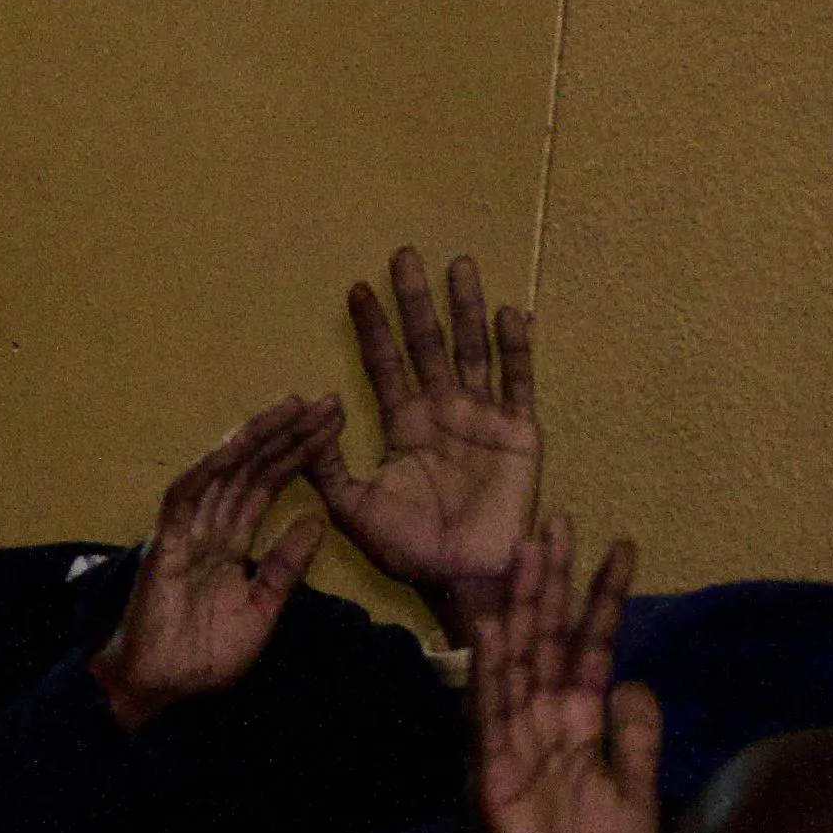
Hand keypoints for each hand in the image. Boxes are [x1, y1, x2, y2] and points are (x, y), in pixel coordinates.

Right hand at [89, 398, 343, 731]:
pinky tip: (239, 441)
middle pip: (252, 469)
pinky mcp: (164, 543)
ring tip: (295, 406)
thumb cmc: (203, 657)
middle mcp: (208, 528)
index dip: (300, 455)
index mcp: (230, 543)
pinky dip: (211, 465)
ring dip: (257, 436)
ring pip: (224, 470)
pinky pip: (186, 494)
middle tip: (327, 402)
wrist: (161, 689)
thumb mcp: (262, 608)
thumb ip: (286, 566)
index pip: (268, 486)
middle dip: (289, 434)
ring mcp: (185, 532)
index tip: (335, 427)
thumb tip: (318, 521)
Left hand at [314, 247, 540, 634]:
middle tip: (404, 254)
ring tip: (458, 264)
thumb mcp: (352, 507)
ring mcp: (484, 417)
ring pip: (472, 349)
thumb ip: (326, 464)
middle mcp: (443, 412)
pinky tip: (511, 311)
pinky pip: (520, 381)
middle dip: (416, 300)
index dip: (372, 328)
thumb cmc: (408, 550)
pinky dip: (517, 347)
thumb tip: (311, 409)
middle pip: (427, 343)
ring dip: (466, 308)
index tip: (357, 287)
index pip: (384, 364)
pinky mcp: (521, 431)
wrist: (461, 579)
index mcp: (404, 426)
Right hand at [469, 521, 661, 832]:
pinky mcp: (493, 778)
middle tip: (556, 520)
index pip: (590, 649)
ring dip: (522, 606)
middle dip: (553, 580)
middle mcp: (539, 727)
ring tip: (527, 551)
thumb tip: (634, 681)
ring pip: (517, 663)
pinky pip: (491, 717)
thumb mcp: (634, 798)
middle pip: (547, 639)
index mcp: (576, 729)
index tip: (621, 546)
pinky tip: (496, 631)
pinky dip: (492, 673)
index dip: (603, 599)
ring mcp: (512, 748)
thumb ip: (634, 740)